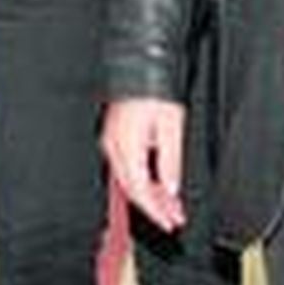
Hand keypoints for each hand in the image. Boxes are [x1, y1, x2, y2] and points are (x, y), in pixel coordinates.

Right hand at [102, 98, 186, 231]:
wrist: (140, 63)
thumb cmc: (155, 87)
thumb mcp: (171, 125)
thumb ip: (170, 161)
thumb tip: (170, 188)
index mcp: (126, 145)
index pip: (139, 189)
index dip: (155, 210)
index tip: (170, 221)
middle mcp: (113, 146)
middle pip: (132, 188)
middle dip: (153, 207)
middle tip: (173, 217)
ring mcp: (111, 140)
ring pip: (128, 179)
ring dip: (149, 194)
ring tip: (169, 204)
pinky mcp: (114, 135)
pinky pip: (126, 166)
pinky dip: (142, 179)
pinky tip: (156, 184)